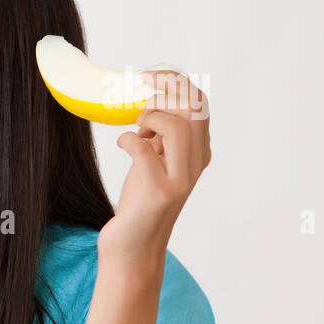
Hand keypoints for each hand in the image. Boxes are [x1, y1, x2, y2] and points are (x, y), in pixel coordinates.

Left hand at [98, 69, 210, 267]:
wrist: (132, 247)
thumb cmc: (139, 202)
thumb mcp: (153, 162)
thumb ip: (159, 136)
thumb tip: (151, 101)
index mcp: (198, 152)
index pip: (200, 102)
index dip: (176, 81)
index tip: (149, 76)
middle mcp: (196, 164)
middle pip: (195, 107)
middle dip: (165, 90)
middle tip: (140, 100)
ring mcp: (180, 180)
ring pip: (178, 126)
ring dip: (150, 118)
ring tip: (136, 130)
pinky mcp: (158, 194)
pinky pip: (143, 150)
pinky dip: (128, 140)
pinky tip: (122, 144)